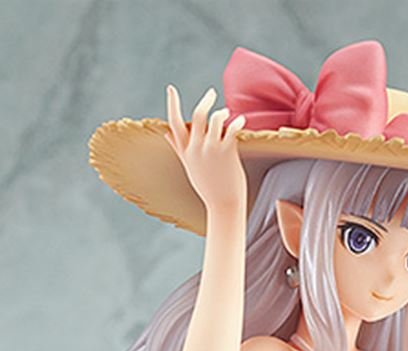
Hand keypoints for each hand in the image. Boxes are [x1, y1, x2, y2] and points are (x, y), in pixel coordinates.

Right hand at [165, 84, 247, 212]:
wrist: (223, 205)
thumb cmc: (208, 187)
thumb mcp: (189, 167)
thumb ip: (178, 148)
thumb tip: (166, 135)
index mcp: (186, 151)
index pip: (174, 124)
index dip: (173, 104)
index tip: (171, 88)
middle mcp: (196, 148)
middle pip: (198, 115)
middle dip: (205, 101)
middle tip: (211, 93)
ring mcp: (211, 150)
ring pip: (214, 118)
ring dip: (222, 112)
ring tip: (228, 114)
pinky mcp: (226, 152)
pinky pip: (231, 129)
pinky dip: (236, 121)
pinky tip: (241, 120)